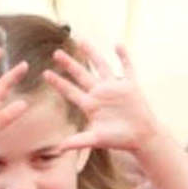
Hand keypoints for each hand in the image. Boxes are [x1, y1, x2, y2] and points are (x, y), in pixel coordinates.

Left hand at [44, 41, 161, 154]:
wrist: (142, 138)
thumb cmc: (119, 140)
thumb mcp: (97, 139)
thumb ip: (79, 141)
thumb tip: (59, 148)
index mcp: (90, 105)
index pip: (70, 91)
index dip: (58, 82)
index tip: (44, 73)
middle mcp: (100, 93)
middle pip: (81, 74)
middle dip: (69, 64)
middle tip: (56, 52)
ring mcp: (114, 88)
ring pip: (100, 66)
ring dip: (91, 53)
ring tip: (80, 39)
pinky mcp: (130, 86)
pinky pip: (127, 67)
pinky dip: (123, 56)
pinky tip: (118, 44)